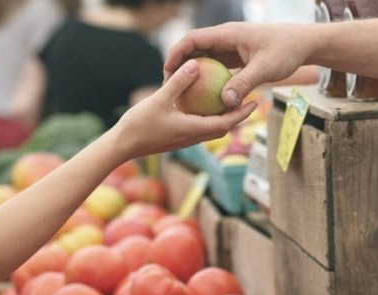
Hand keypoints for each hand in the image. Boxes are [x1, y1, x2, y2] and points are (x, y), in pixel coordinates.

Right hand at [111, 58, 257, 160]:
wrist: (122, 146)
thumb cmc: (139, 124)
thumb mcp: (159, 99)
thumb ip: (178, 82)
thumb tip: (196, 64)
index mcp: (193, 130)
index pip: (226, 123)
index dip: (242, 114)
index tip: (255, 102)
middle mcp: (193, 138)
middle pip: (223, 128)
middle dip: (237, 116)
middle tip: (248, 101)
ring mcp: (184, 140)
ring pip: (211, 130)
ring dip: (223, 118)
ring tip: (230, 102)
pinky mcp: (176, 139)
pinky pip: (198, 128)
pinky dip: (207, 119)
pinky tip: (202, 106)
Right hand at [164, 22, 310, 107]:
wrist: (303, 44)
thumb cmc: (286, 50)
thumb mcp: (265, 68)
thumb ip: (244, 83)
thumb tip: (225, 102)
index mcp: (227, 34)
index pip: (193, 39)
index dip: (176, 53)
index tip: (167, 71)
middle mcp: (225, 39)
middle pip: (194, 49)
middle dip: (179, 66)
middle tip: (169, 87)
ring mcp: (230, 48)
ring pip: (204, 59)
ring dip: (192, 74)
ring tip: (182, 94)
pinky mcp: (236, 58)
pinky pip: (216, 68)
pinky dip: (208, 80)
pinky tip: (204, 99)